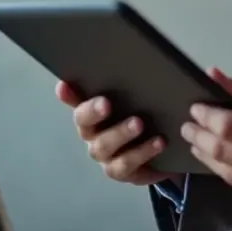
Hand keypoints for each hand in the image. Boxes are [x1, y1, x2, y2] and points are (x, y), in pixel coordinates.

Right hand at [55, 81, 178, 187]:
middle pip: (84, 124)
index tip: (64, 86)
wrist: (167, 152)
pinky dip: (142, 152)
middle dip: (92, 112)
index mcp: (94, 113)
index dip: (68, 95)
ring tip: (138, 123)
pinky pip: (125, 164)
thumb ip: (134, 85)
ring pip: (103, 146)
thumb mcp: (142, 99)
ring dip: (120, 133)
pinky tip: (158, 142)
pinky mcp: (122, 171)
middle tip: (106, 103)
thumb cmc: (147, 118)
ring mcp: (105, 155)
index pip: (76, 100)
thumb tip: (141, 59)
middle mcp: (93, 134)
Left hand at [180, 68, 231, 211]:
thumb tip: (215, 76)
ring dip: (205, 155)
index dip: (205, 116)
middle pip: (220, 150)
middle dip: (197, 136)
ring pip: (225, 172)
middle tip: (188, 125)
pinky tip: (218, 159)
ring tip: (196, 142)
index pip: (226, 126)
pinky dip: (224, 170)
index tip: (195, 107)